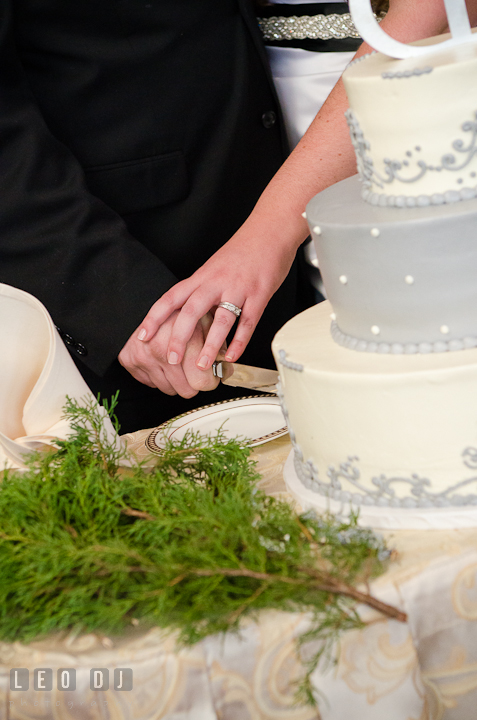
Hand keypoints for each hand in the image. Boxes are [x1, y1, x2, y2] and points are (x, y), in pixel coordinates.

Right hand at [118, 311, 221, 396]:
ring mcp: (143, 356)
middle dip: (194, 384)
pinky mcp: (129, 360)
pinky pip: (152, 384)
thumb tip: (226, 370)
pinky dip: (160, 376)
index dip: (210, 381)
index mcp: (184, 338)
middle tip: (196, 373)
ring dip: (177, 381)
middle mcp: (160, 348)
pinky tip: (162, 362)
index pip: (202, 381)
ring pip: (169, 390)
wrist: (151, 304)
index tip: (211, 377)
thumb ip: (218, 345)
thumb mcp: (207, 322)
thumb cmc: (183, 314)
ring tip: (179, 365)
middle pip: (186, 390)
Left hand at [134, 225, 298, 370]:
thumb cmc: (242, 251)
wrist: (269, 231)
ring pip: (220, 320)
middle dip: (179, 338)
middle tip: (171, 359)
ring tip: (203, 366)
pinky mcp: (259, 295)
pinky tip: (233, 356)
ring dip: (210, 345)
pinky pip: (248, 322)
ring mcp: (238, 289)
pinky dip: (240, 342)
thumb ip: (202, 290)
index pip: (171, 298)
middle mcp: (215, 282)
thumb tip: (187, 315)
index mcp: (201, 276)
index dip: (154, 317)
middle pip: (190, 311)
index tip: (142, 336)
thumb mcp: (214, 268)